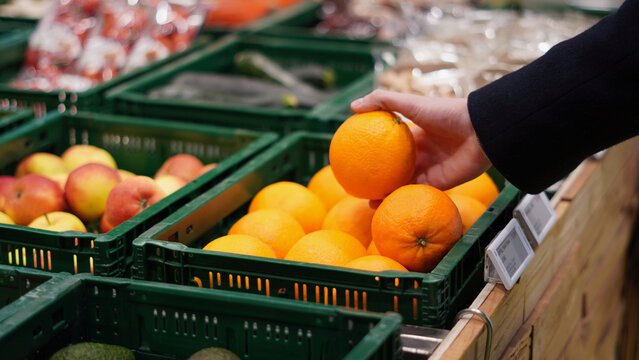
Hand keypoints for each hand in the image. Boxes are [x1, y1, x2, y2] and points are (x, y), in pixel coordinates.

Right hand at [351, 89, 490, 190]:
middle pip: (395, 169)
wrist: (480, 130)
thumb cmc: (447, 113)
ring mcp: (430, 169)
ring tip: (368, 203)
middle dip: (379, 178)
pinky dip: (403, 200)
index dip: (374, 152)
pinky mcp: (440, 183)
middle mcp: (421, 153)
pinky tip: (387, 206)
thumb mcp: (412, 103)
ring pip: (404, 185)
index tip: (356, 158)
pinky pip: (417, 193)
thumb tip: (352, 105)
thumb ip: (384, 101)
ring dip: (388, 195)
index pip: (390, 145)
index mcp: (415, 135)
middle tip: (359, 186)